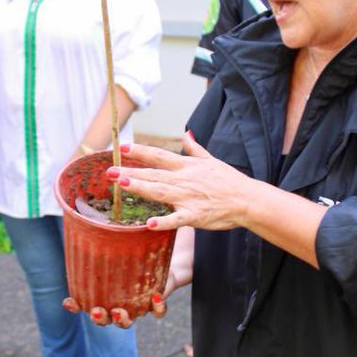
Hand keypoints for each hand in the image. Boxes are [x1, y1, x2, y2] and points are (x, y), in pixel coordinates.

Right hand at [62, 228, 193, 328]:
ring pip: (127, 321)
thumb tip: (78, 210)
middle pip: (105, 319)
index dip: (75, 306)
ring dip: (122, 320)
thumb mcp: (116, 240)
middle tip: (97, 310)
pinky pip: (158, 312)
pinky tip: (156, 297)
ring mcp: (137, 304)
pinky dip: (157, 308)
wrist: (163, 256)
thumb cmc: (132, 247)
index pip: (84, 302)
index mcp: (104, 291)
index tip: (69, 301)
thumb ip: (101, 233)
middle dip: (99, 318)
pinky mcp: (157, 302)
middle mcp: (118, 301)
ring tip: (120, 311)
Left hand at [105, 134, 254, 232]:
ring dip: (140, 188)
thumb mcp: (211, 160)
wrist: (247, 199)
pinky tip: (149, 223)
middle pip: (153, 174)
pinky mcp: (195, 216)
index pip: (158, 156)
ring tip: (121, 184)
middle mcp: (184, 180)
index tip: (121, 148)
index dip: (139, 151)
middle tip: (109, 171)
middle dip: (130, 171)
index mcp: (187, 166)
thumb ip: (195, 148)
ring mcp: (189, 198)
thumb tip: (186, 133)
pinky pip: (177, 219)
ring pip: (160, 192)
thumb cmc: (229, 180)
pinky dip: (164, 221)